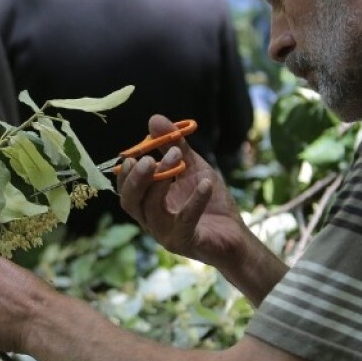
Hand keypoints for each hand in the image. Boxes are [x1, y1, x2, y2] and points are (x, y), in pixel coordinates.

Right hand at [118, 115, 246, 267]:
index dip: (126, 174)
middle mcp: (151, 221)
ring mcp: (166, 234)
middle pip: (130, 202)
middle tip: (148, 159)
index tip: (135, 154)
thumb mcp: (193, 167)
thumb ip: (173, 145)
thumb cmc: (211, 202)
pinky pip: (185, 220)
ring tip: (178, 158)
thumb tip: (154, 118)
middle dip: (136, 179)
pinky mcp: (185, 241)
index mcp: (148, 205)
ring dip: (162, 181)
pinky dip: (195, 200)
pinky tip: (207, 183)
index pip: (126, 191)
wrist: (235, 234)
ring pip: (152, 209)